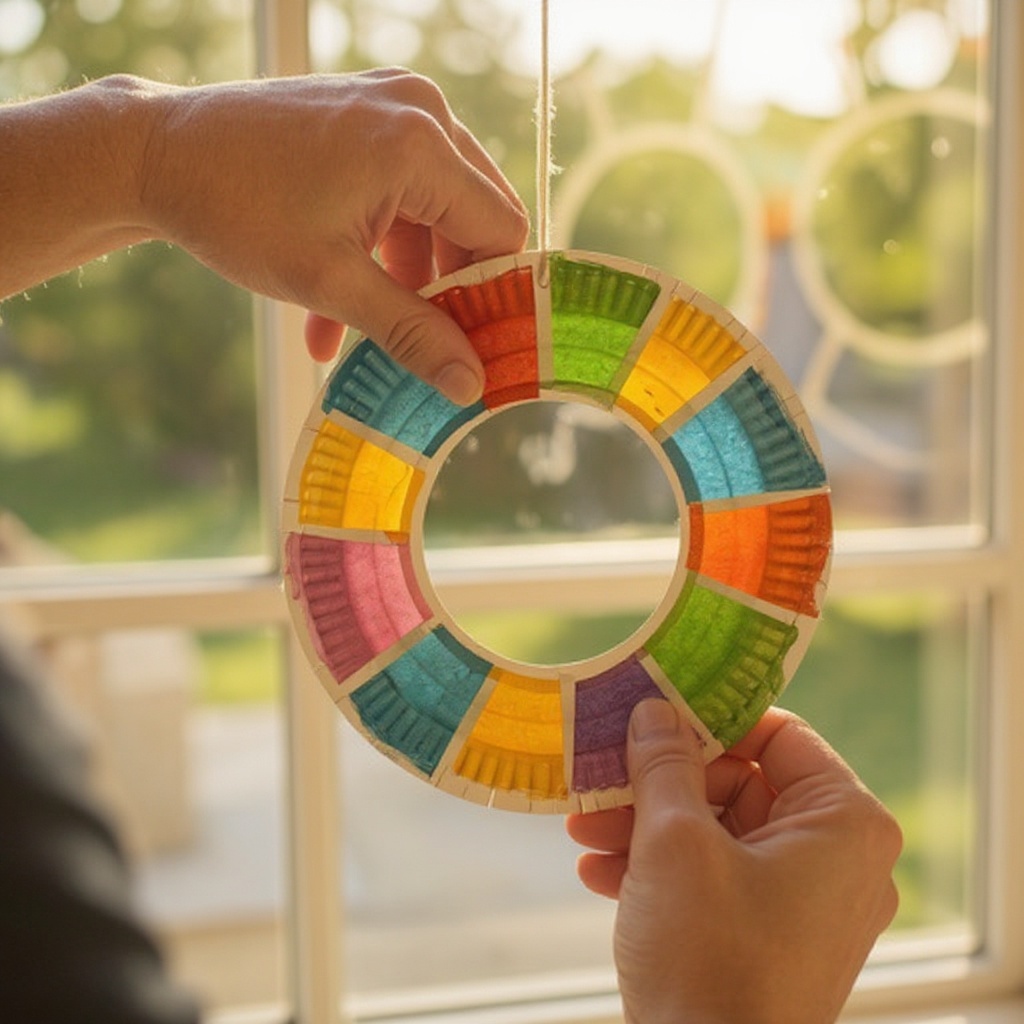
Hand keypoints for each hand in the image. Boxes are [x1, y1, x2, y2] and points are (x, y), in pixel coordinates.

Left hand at [0, 71, 528, 403]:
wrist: (155, 152)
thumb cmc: (236, 210)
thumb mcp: (329, 283)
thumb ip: (411, 333)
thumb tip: (469, 383)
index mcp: (420, 144)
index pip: (501, 230)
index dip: (494, 297)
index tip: (476, 349)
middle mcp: (419, 111)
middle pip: (475, 220)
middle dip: (447, 292)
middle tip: (423, 348)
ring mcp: (391, 107)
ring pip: (435, 214)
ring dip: (404, 281)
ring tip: (357, 337)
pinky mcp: (366, 117)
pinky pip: (401, 193)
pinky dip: (377, 250)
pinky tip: (333, 310)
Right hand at [566, 701, 901, 1023]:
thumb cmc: (710, 960)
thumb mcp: (675, 843)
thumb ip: (664, 763)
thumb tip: (654, 711)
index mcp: (844, 825)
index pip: (779, 734)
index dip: (711, 717)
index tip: (653, 710)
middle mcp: (837, 860)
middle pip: (740, 783)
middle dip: (661, 782)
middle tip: (603, 777)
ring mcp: (805, 904)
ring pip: (719, 832)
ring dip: (647, 825)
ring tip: (586, 829)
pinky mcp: (771, 939)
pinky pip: (716, 877)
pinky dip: (662, 869)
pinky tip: (600, 873)